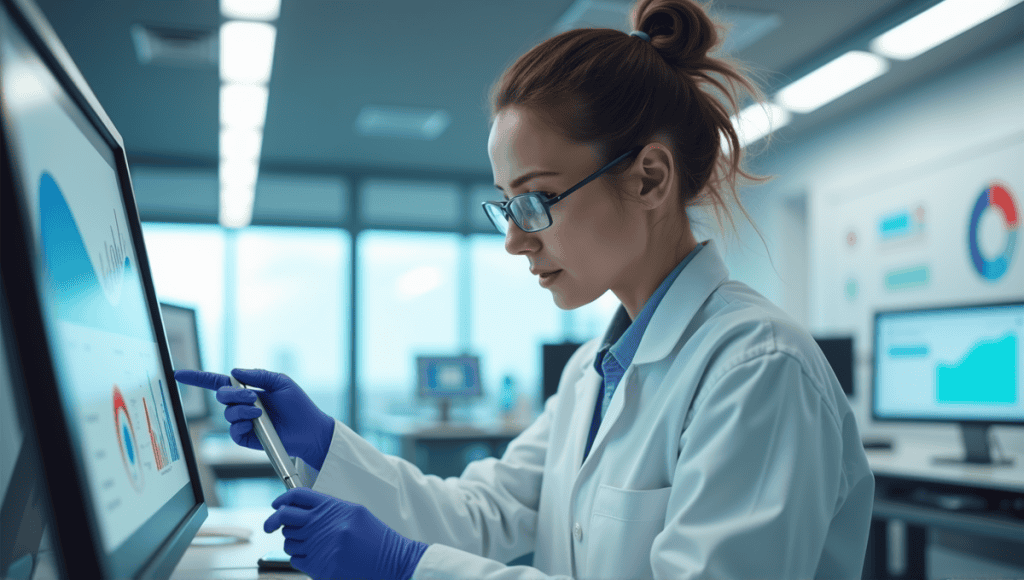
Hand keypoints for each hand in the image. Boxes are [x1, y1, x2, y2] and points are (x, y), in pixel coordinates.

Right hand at [174, 368, 334, 469]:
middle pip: (221, 395)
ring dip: (241, 409)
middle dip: (234, 394)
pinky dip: (241, 425)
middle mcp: (242, 405)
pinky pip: (233, 431)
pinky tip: (254, 423)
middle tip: (252, 396)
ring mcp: (243, 422)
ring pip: (228, 413)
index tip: (179, 374)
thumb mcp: (281, 382)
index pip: (218, 382)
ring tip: (260, 412)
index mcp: (248, 390)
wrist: (309, 429)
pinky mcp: (246, 438)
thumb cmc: (298, 405)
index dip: (198, 378)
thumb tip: (235, 371)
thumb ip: (259, 375)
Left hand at [264, 487, 427, 579]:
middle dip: (273, 521)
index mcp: (333, 507)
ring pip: (288, 541)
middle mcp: (324, 524)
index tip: (276, 506)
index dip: (282, 500)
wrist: (391, 560)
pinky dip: (300, 559)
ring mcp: (320, 545)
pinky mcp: (319, 566)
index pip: (297, 496)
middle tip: (271, 526)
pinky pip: (295, 560)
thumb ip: (328, 509)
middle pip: (285, 517)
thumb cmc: (374, 537)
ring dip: (292, 543)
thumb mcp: (354, 513)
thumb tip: (301, 511)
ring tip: (309, 544)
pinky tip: (314, 556)